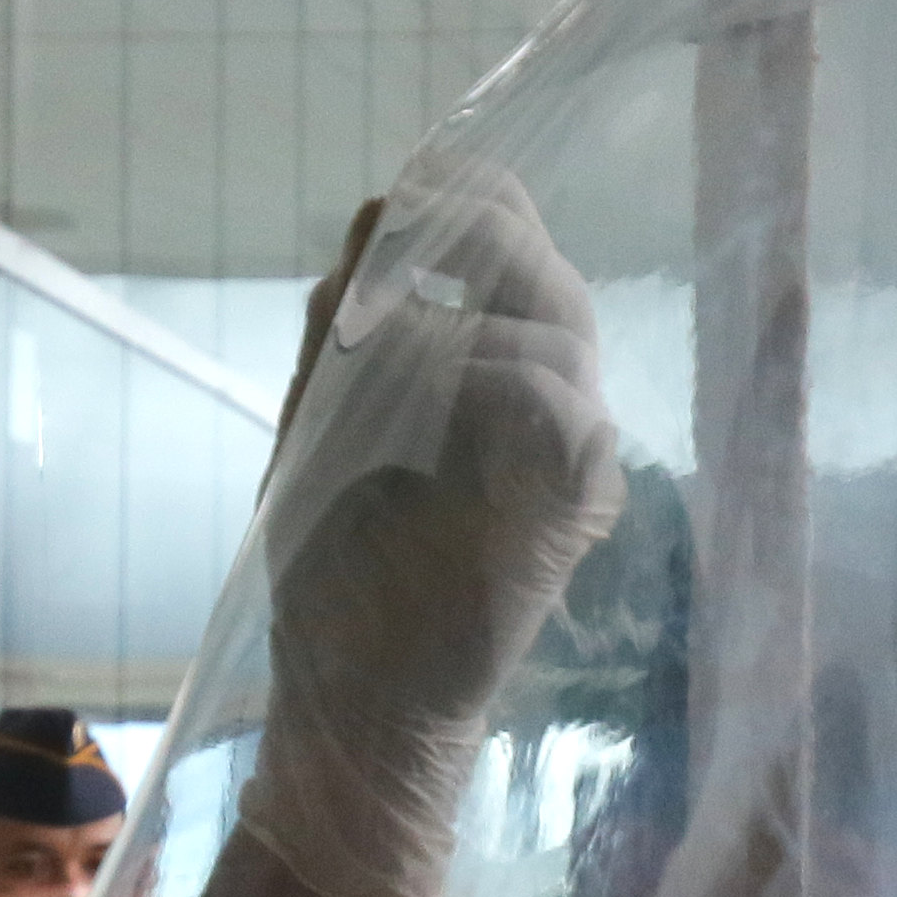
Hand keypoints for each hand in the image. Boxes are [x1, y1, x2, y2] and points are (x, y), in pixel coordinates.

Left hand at [245, 162, 630, 896]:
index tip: (404, 198)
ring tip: (389, 348)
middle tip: (400, 260)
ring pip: (562, 324)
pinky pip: (569, 407)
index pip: (508, 243)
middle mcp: (544, 402)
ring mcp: (568, 455)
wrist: (353, 698)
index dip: (466, 200)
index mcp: (489, 370)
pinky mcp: (575, 508)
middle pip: (543, 271)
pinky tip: (425, 394)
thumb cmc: (336, 572)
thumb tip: (384, 212)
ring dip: (468, 311)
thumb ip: (349, 318)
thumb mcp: (321, 414)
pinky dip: (495, 379)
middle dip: (474, 237)